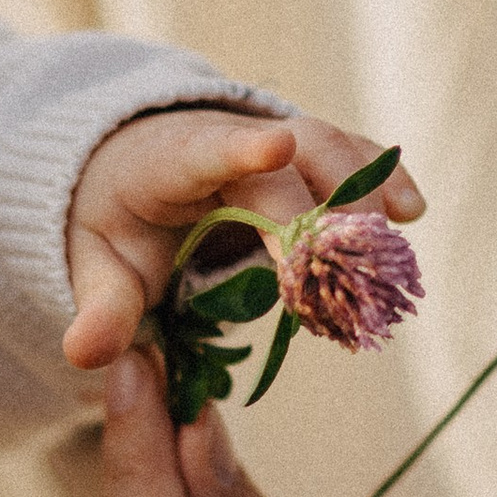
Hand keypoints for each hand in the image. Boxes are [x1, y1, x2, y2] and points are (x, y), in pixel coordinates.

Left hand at [61, 108, 420, 371]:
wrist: (134, 168)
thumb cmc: (116, 221)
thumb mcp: (96, 267)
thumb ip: (98, 310)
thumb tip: (83, 357)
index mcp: (167, 163)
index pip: (205, 150)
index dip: (240, 149)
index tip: (276, 145)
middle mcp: (227, 139)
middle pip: (286, 159)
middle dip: (317, 214)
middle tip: (340, 277)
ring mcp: (273, 140)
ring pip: (327, 147)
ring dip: (361, 196)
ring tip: (385, 252)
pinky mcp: (307, 153)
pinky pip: (351, 155)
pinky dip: (382, 178)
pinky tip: (412, 212)